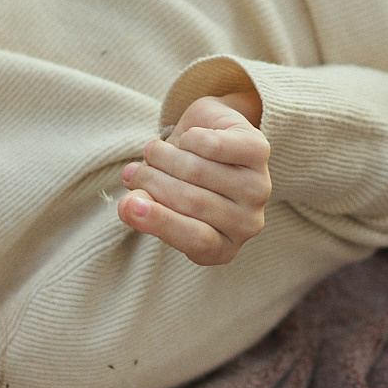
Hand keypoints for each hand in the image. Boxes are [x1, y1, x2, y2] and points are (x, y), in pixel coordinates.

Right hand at [117, 92, 271, 265]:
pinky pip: (213, 145)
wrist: (215, 140)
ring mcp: (259, 188)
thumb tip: (127, 207)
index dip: (161, 222)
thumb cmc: (183, 182)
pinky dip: (189, 138)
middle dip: (152, 181)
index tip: (128, 205)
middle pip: (192, 201)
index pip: (196, 240)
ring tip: (152, 152)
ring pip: (198, 171)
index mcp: (223, 248)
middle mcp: (248, 223)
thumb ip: (145, 209)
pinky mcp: (260, 151)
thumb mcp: (160, 202)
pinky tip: (186, 139)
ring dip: (164, 157)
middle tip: (132, 172)